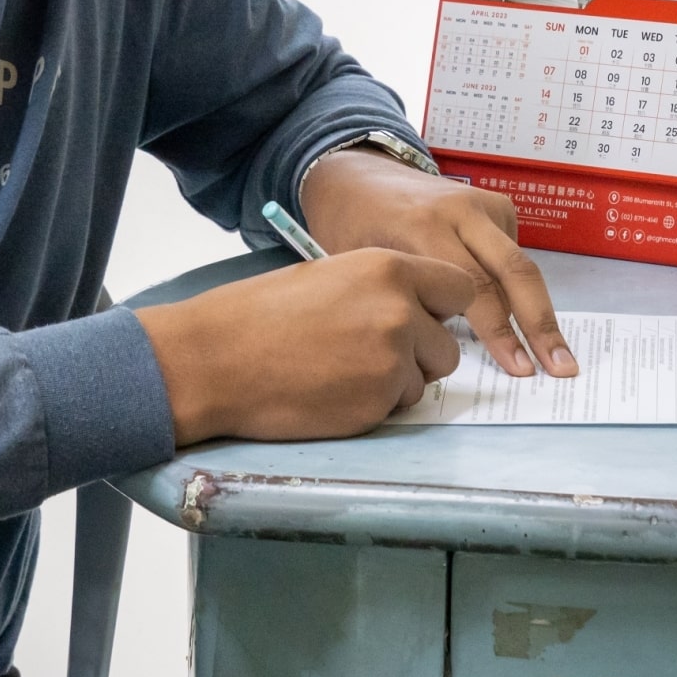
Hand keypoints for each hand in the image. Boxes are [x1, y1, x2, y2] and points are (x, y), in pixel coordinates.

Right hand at [136, 248, 475, 444]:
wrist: (216, 358)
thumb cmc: (260, 314)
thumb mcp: (329, 277)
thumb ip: (380, 290)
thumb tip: (415, 312)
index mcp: (389, 268)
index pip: (460, 288)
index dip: (442, 310)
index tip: (425, 320)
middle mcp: (401, 310)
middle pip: (449, 345)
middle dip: (421, 355)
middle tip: (372, 356)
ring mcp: (392, 359)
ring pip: (423, 380)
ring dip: (395, 383)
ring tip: (342, 372)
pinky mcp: (377, 402)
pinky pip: (395, 408)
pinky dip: (371, 405)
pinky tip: (331, 392)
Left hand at [299, 149, 575, 379]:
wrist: (356, 177)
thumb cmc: (354, 231)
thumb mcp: (370, 270)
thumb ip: (413, 302)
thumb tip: (450, 350)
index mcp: (423, 228)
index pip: (474, 289)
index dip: (500, 333)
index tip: (518, 370)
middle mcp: (460, 211)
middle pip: (514, 272)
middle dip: (540, 324)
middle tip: (561, 366)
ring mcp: (481, 203)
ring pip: (521, 264)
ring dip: (539, 312)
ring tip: (558, 356)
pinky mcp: (495, 204)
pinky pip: (512, 253)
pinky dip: (516, 288)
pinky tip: (520, 318)